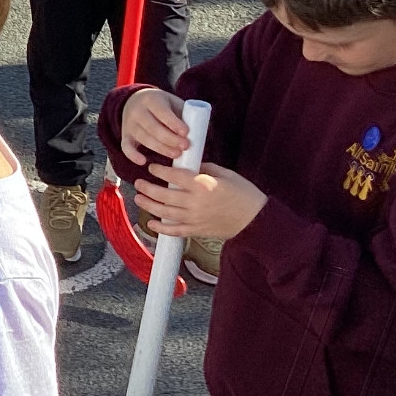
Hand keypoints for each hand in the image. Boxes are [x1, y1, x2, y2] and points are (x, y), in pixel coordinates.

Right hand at [118, 87, 188, 165]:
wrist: (134, 101)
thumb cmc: (161, 105)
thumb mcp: (172, 102)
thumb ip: (184, 114)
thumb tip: (203, 131)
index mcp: (151, 100)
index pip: (162, 112)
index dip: (174, 123)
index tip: (186, 133)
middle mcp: (137, 111)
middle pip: (153, 128)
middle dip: (170, 139)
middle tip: (185, 146)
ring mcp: (129, 124)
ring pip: (144, 139)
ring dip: (160, 149)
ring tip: (176, 155)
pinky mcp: (125, 135)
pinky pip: (126, 147)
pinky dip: (133, 155)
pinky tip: (143, 162)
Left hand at [133, 160, 266, 240]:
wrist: (256, 219)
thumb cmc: (244, 193)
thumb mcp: (226, 174)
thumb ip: (204, 168)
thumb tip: (188, 165)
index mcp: (203, 185)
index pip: (174, 176)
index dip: (159, 171)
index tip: (152, 167)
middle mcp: (195, 202)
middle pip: (164, 195)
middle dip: (147, 188)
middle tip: (139, 182)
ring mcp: (194, 218)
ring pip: (164, 213)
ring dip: (148, 205)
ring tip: (138, 198)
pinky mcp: (197, 230)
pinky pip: (175, 231)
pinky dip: (161, 228)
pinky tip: (150, 223)